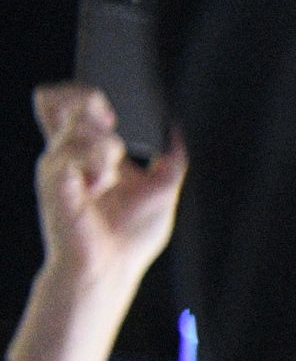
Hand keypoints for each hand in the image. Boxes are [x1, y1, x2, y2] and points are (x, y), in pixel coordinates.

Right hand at [12, 84, 186, 360]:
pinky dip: (95, 164)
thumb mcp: (163, 190)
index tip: (112, 105)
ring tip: (107, 176)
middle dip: (90, 100)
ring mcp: (58, 163)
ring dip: (104, 144)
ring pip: (80, 124)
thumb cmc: (128, 237)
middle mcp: (68, 153)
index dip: (84, 91)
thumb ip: (170, 158)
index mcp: (90, 151)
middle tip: (111, 122)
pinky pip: (76, 152)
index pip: (72, 105)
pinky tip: (97, 185)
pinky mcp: (54, 178)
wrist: (110, 269)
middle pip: (62, 98)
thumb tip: (176, 130)